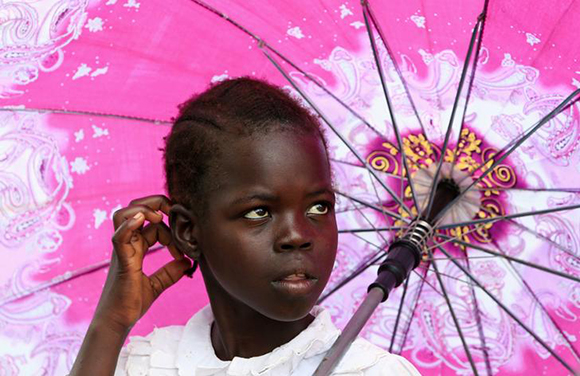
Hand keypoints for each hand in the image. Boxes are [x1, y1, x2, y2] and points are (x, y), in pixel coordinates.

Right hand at [92, 195, 191, 333]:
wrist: (117, 322)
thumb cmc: (132, 303)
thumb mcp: (157, 285)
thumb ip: (170, 272)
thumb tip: (188, 262)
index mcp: (135, 248)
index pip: (152, 226)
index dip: (170, 231)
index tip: (183, 249)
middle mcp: (127, 245)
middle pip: (134, 209)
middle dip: (154, 203)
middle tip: (173, 211)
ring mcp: (121, 251)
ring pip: (122, 216)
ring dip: (141, 209)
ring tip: (159, 217)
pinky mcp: (121, 262)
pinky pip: (119, 237)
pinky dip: (129, 225)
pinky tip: (142, 219)